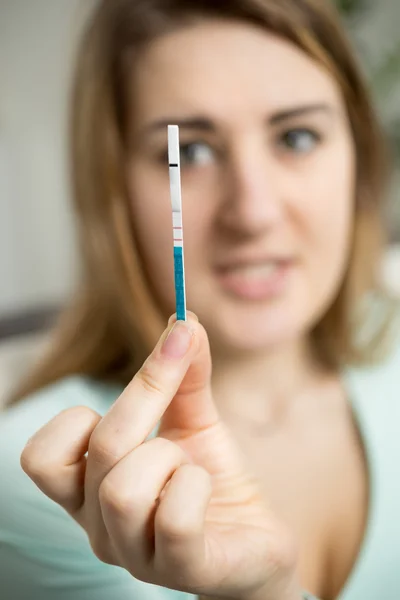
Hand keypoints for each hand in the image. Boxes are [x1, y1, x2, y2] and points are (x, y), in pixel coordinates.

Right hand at [21, 313, 300, 599]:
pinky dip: (196, 487)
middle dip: (147, 398)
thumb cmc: (211, 480)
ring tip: (189, 467)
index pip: (41, 455)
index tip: (138, 373)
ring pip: (125, 489)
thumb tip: (185, 319)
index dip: (80, 410)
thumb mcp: (195, 419)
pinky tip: (206, 492)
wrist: (256, 540)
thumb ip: (184, 374)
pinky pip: (175, 520)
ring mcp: (135, 556)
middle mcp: (99, 527)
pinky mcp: (182, 571)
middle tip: (180, 376)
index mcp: (88, 491)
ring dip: (170, 458)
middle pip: (102, 449)